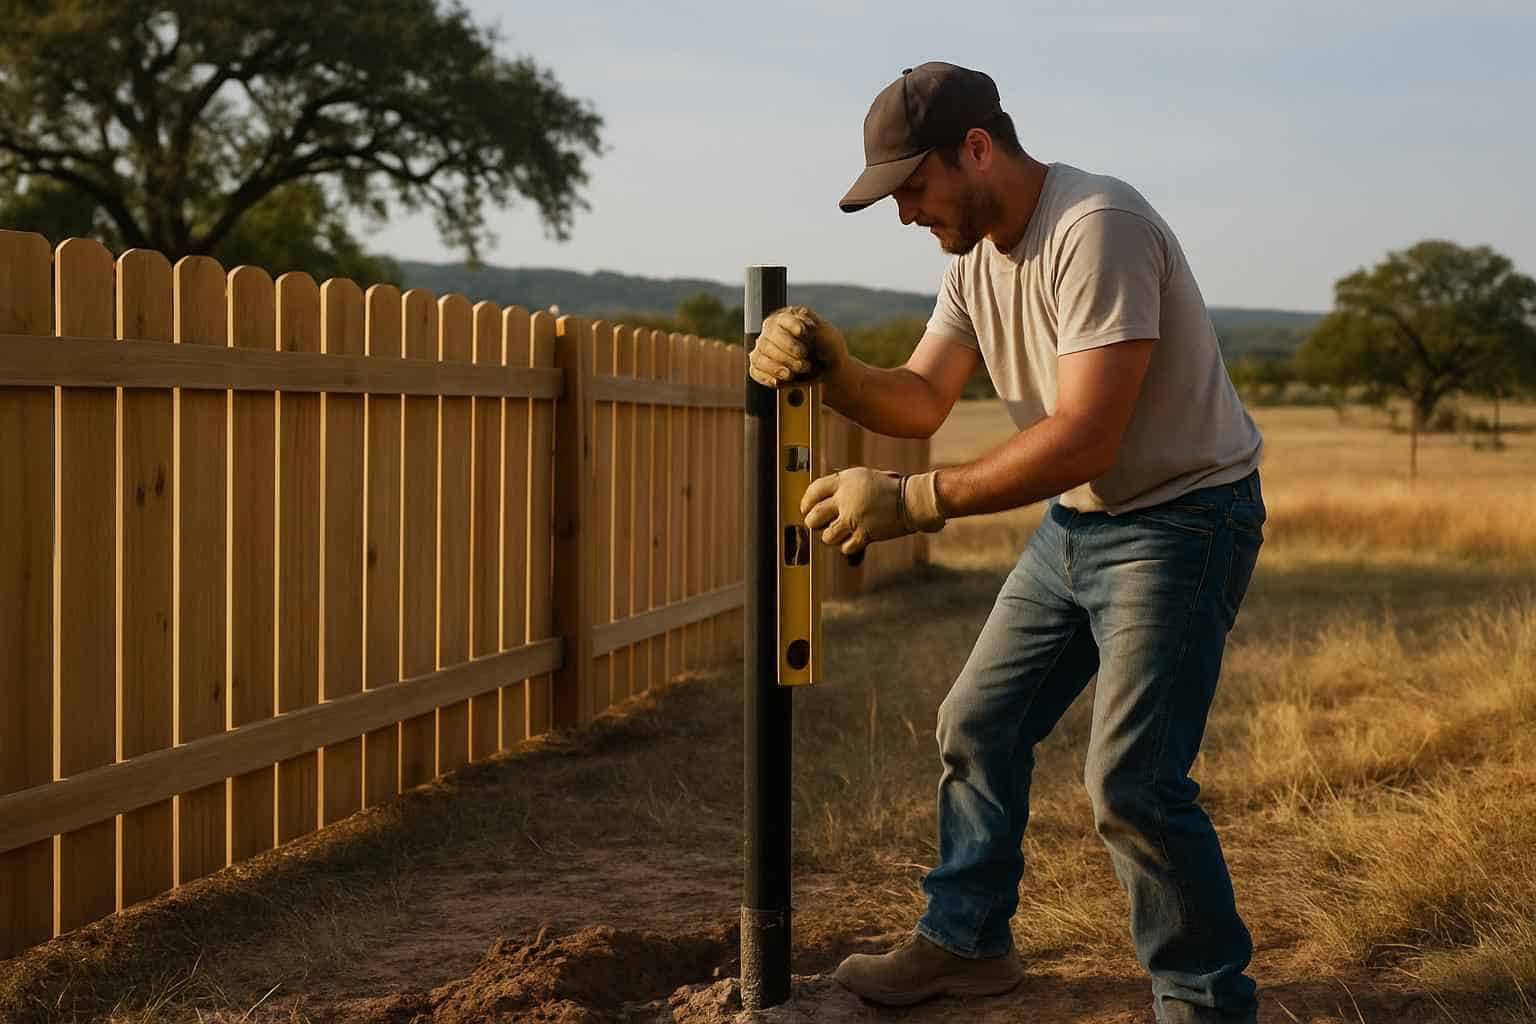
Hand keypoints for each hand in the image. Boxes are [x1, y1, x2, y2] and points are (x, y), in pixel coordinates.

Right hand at [749, 305, 848, 389]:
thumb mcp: (829, 336)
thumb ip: (816, 326)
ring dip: (777, 366)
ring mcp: (764, 350)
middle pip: (769, 337)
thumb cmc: (828, 350)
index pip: (783, 319)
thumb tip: (802, 315)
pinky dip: (766, 377)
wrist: (830, 373)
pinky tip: (778, 382)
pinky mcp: (761, 367)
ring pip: (760, 356)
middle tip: (804, 359)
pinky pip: (756, 371)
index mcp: (788, 319)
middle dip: (787, 350)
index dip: (791, 324)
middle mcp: (772, 332)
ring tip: (793, 374)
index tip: (802, 331)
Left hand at [800, 467, 946, 555]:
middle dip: (814, 523)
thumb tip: (820, 500)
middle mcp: (846, 498)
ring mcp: (854, 517)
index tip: (805, 510)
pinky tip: (855, 540)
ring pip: (827, 536)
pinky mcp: (864, 533)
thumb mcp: (863, 477)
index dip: (806, 502)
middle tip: (820, 525)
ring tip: (840, 534)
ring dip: (832, 537)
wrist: (912, 499)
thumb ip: (842, 486)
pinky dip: (848, 547)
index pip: (814, 491)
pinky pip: (845, 547)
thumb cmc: (889, 488)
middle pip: (814, 516)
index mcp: (845, 480)